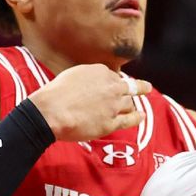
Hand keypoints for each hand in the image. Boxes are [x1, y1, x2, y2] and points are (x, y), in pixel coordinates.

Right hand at [28, 64, 150, 141]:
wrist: (51, 112)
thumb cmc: (55, 93)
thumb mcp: (72, 75)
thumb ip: (88, 78)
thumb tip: (92, 83)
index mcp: (101, 72)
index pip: (114, 76)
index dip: (114, 82)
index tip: (115, 85)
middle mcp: (111, 87)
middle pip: (128, 88)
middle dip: (137, 88)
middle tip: (145, 88)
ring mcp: (113, 106)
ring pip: (129, 104)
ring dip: (131, 105)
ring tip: (134, 108)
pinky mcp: (111, 123)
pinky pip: (129, 120)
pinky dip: (137, 117)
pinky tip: (142, 116)